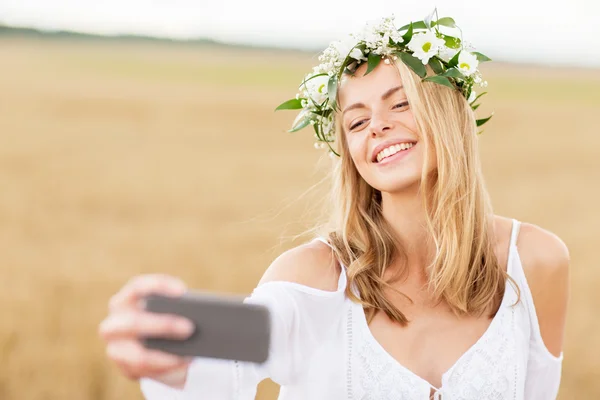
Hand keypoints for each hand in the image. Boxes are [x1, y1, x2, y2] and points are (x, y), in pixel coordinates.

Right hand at [99, 274, 195, 388]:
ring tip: (191, 356)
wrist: (157, 348)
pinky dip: (167, 368)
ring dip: (166, 357)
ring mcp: (116, 347)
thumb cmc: (168, 319)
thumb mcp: (171, 310)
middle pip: (134, 322)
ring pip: (139, 356)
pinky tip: (184, 364)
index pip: (138, 286)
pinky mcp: (125, 368)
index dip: (159, 286)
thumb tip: (198, 317)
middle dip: (164, 325)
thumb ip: (179, 308)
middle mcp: (115, 321)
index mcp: (126, 298)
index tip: (183, 292)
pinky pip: (146, 372)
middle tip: (190, 327)